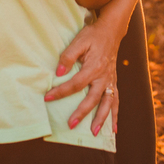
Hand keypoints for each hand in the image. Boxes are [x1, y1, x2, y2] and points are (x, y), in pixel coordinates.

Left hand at [45, 18, 121, 135]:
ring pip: (107, 103)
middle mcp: (104, 77)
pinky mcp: (113, 82)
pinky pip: (116, 100)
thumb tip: (59, 72)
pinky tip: (113, 128)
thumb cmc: (93, 35)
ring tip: (94, 133)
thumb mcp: (79, 41)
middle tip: (70, 125)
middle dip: (81, 113)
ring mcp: (110, 80)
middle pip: (92, 98)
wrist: (111, 31)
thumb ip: (68, 56)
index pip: (75, 84)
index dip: (61, 92)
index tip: (48, 97)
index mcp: (94, 67)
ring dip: (101, 118)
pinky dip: (115, 114)